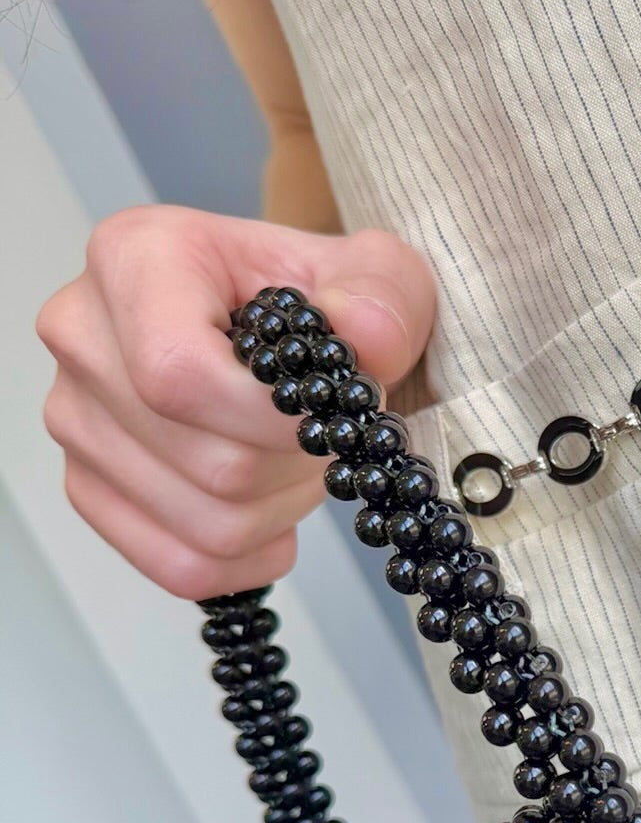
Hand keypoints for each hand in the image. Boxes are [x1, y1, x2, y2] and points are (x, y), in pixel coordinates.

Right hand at [37, 206, 436, 598]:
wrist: (284, 332)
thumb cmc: (317, 298)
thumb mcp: (376, 272)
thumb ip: (383, 291)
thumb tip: (367, 335)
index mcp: (134, 258)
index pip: (177, 374)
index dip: (270, 418)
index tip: (324, 410)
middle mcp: (82, 334)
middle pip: (208, 463)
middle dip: (296, 467)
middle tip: (323, 433)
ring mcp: (74, 418)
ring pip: (203, 525)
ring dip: (280, 512)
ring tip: (294, 461)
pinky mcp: (88, 486)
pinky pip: (178, 564)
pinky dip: (247, 558)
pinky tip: (271, 513)